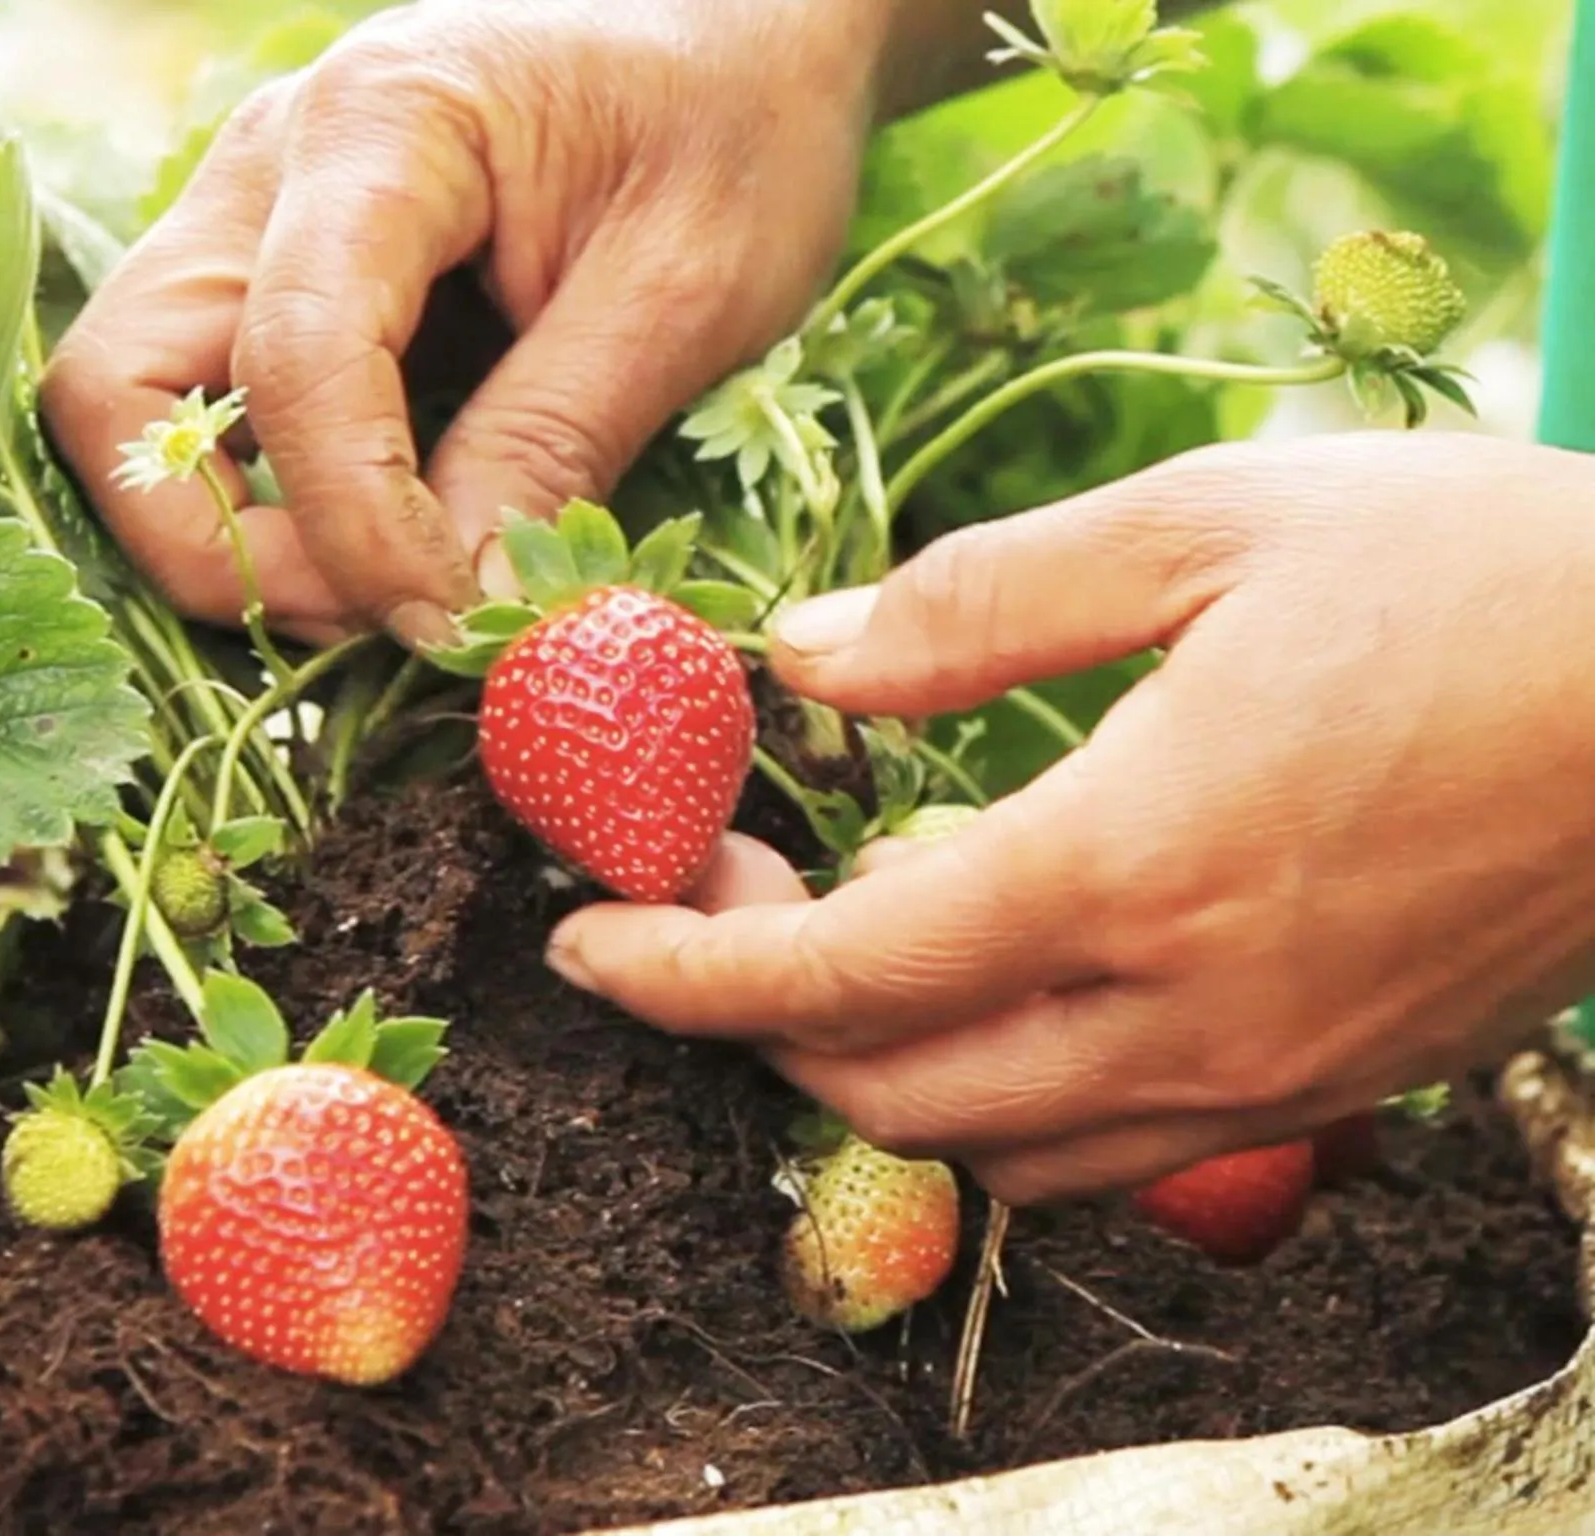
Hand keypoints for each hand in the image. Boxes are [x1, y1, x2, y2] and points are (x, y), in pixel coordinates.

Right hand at [42, 0, 900, 646]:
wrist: (745, 34)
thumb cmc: (737, 126)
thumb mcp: (686, 290)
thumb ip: (555, 443)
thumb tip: (460, 610)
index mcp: (385, 125)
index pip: (294, 361)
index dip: (351, 528)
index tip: (449, 622)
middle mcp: (272, 161)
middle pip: (123, 385)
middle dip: (217, 542)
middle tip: (373, 617)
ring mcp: (256, 214)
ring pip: (138, 403)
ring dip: (230, 531)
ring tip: (383, 594)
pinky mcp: (279, 270)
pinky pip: (210, 404)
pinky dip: (266, 500)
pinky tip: (380, 544)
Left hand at [544, 432, 1594, 1202]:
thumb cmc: (1476, 577)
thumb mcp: (1206, 530)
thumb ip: (977, 606)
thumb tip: (803, 657)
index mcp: (1128, 866)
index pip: (836, 978)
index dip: (681, 971)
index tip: (587, 944)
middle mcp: (1184, 1013)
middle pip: (886, 1091)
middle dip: (754, 1020)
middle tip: (717, 897)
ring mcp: (1265, 1077)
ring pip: (991, 1151)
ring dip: (872, 1071)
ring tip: (836, 944)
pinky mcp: (1329, 1091)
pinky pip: (1110, 1155)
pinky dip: (1000, 1101)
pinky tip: (992, 990)